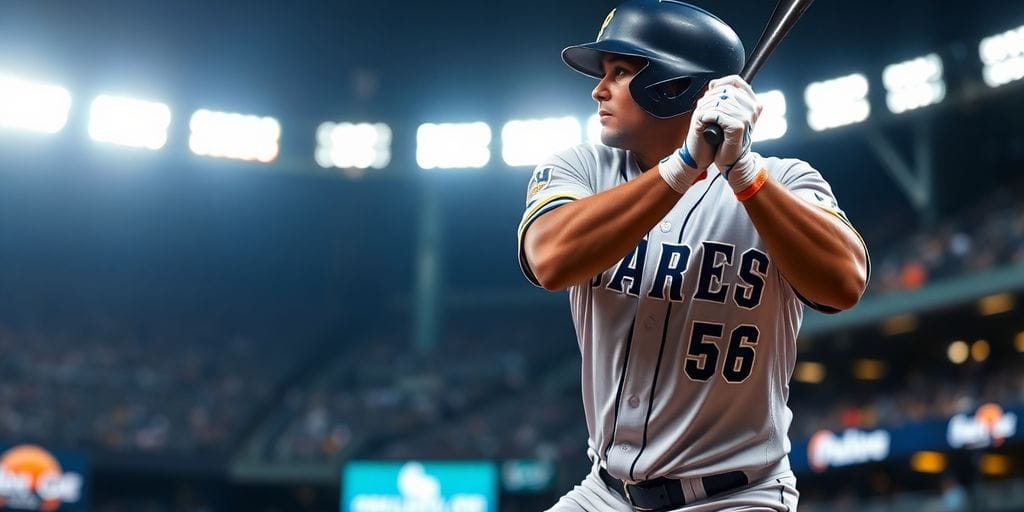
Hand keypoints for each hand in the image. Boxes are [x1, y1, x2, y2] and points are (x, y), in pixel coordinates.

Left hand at [693, 75, 764, 193]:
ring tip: (703, 117)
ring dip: (706, 108)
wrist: (730, 160)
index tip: (710, 91)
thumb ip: (725, 99)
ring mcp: (747, 117)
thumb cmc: (727, 139)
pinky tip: (706, 123)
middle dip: (710, 98)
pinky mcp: (738, 126)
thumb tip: (713, 84)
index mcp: (752, 103)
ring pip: (719, 103)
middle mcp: (752, 108)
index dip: (720, 83)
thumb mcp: (727, 115)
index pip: (736, 81)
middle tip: (703, 109)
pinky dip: (708, 117)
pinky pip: (718, 115)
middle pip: (725, 90)